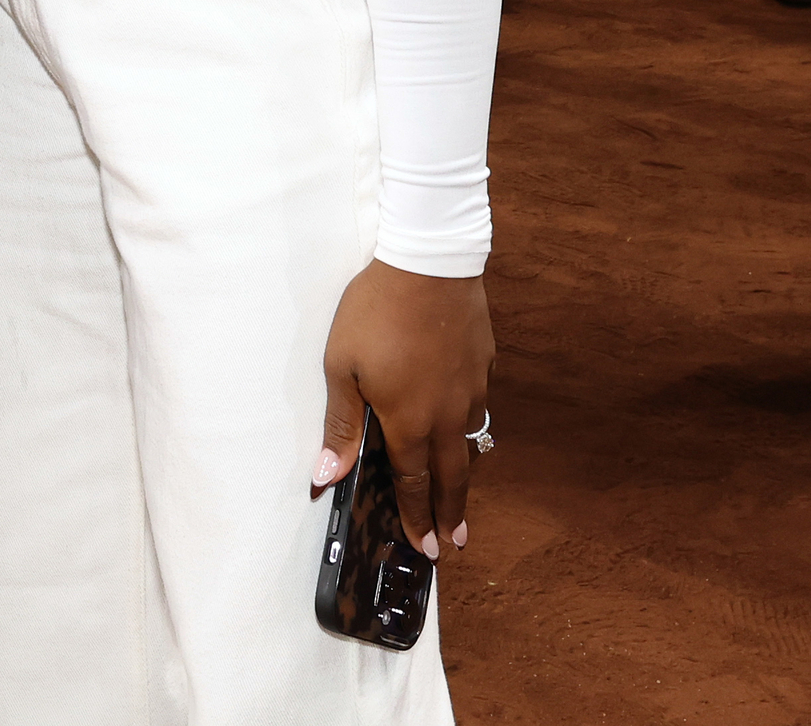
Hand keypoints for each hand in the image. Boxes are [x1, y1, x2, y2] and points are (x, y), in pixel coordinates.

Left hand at [316, 263, 493, 557]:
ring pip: (469, 442)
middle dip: (452, 514)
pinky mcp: (484, 363)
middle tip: (457, 542)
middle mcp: (446, 415)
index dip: (419, 519)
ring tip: (461, 493)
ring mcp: (470, 389)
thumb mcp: (341, 366)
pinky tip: (464, 422)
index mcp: (408, 421)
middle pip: (452, 478)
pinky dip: (470, 426)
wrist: (428, 261)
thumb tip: (327, 476)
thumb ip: (340, 424)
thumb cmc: (375, 312)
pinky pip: (477, 405)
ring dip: (465, 474)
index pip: (415, 484)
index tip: (429, 549)